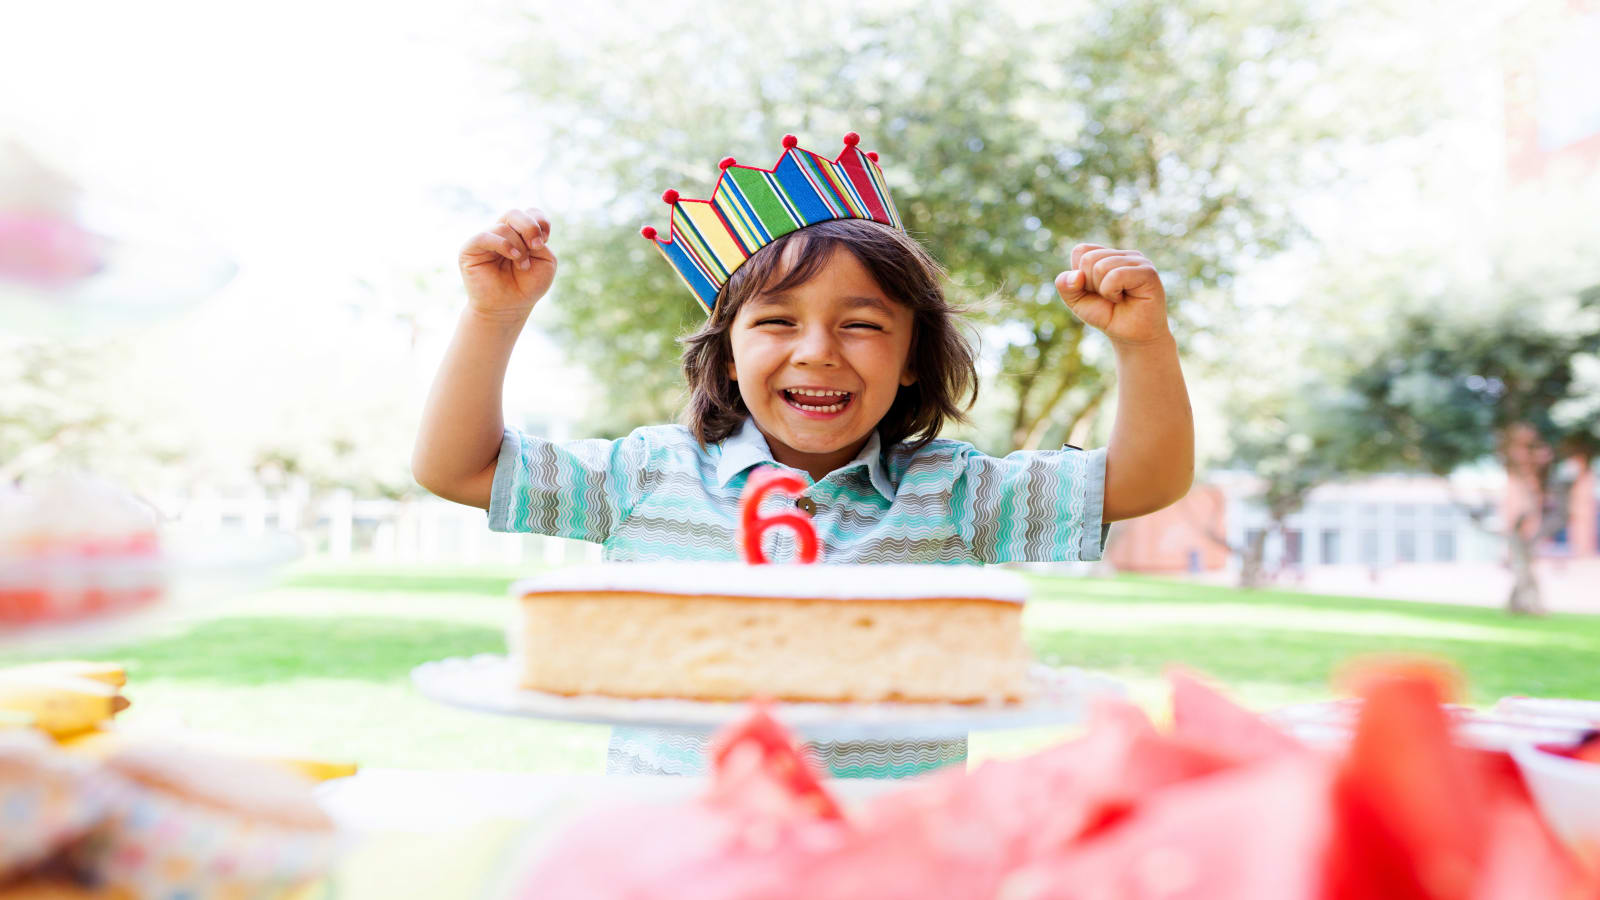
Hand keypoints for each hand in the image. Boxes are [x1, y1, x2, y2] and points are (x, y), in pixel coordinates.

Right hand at [458, 208, 556, 320]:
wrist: (508, 308)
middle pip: (514, 214)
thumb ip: (540, 241)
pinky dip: (503, 244)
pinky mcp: (470, 249)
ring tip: (523, 265)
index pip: (529, 213)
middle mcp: (501, 233)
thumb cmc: (527, 286)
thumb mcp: (546, 262)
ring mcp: (486, 240)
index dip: (539, 220)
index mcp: (520, 233)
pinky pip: (485, 236)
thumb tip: (523, 231)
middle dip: (530, 227)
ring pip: (503, 226)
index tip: (545, 239)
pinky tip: (514, 256)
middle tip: (536, 246)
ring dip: (519, 246)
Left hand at [1055, 244, 1170, 346]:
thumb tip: (1076, 275)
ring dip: (1103, 290)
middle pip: (1089, 258)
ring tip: (1117, 298)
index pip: (1081, 251)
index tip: (1094, 290)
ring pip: (1101, 266)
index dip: (1080, 276)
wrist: (1130, 336)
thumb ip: (1066, 286)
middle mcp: (1123, 254)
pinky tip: (1123, 299)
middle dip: (1090, 285)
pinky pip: (1116, 275)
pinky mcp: (1148, 272)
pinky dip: (1111, 292)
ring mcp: (1137, 260)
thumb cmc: (1107, 315)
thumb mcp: (1077, 301)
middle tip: (1108, 296)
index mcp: (1107, 255)